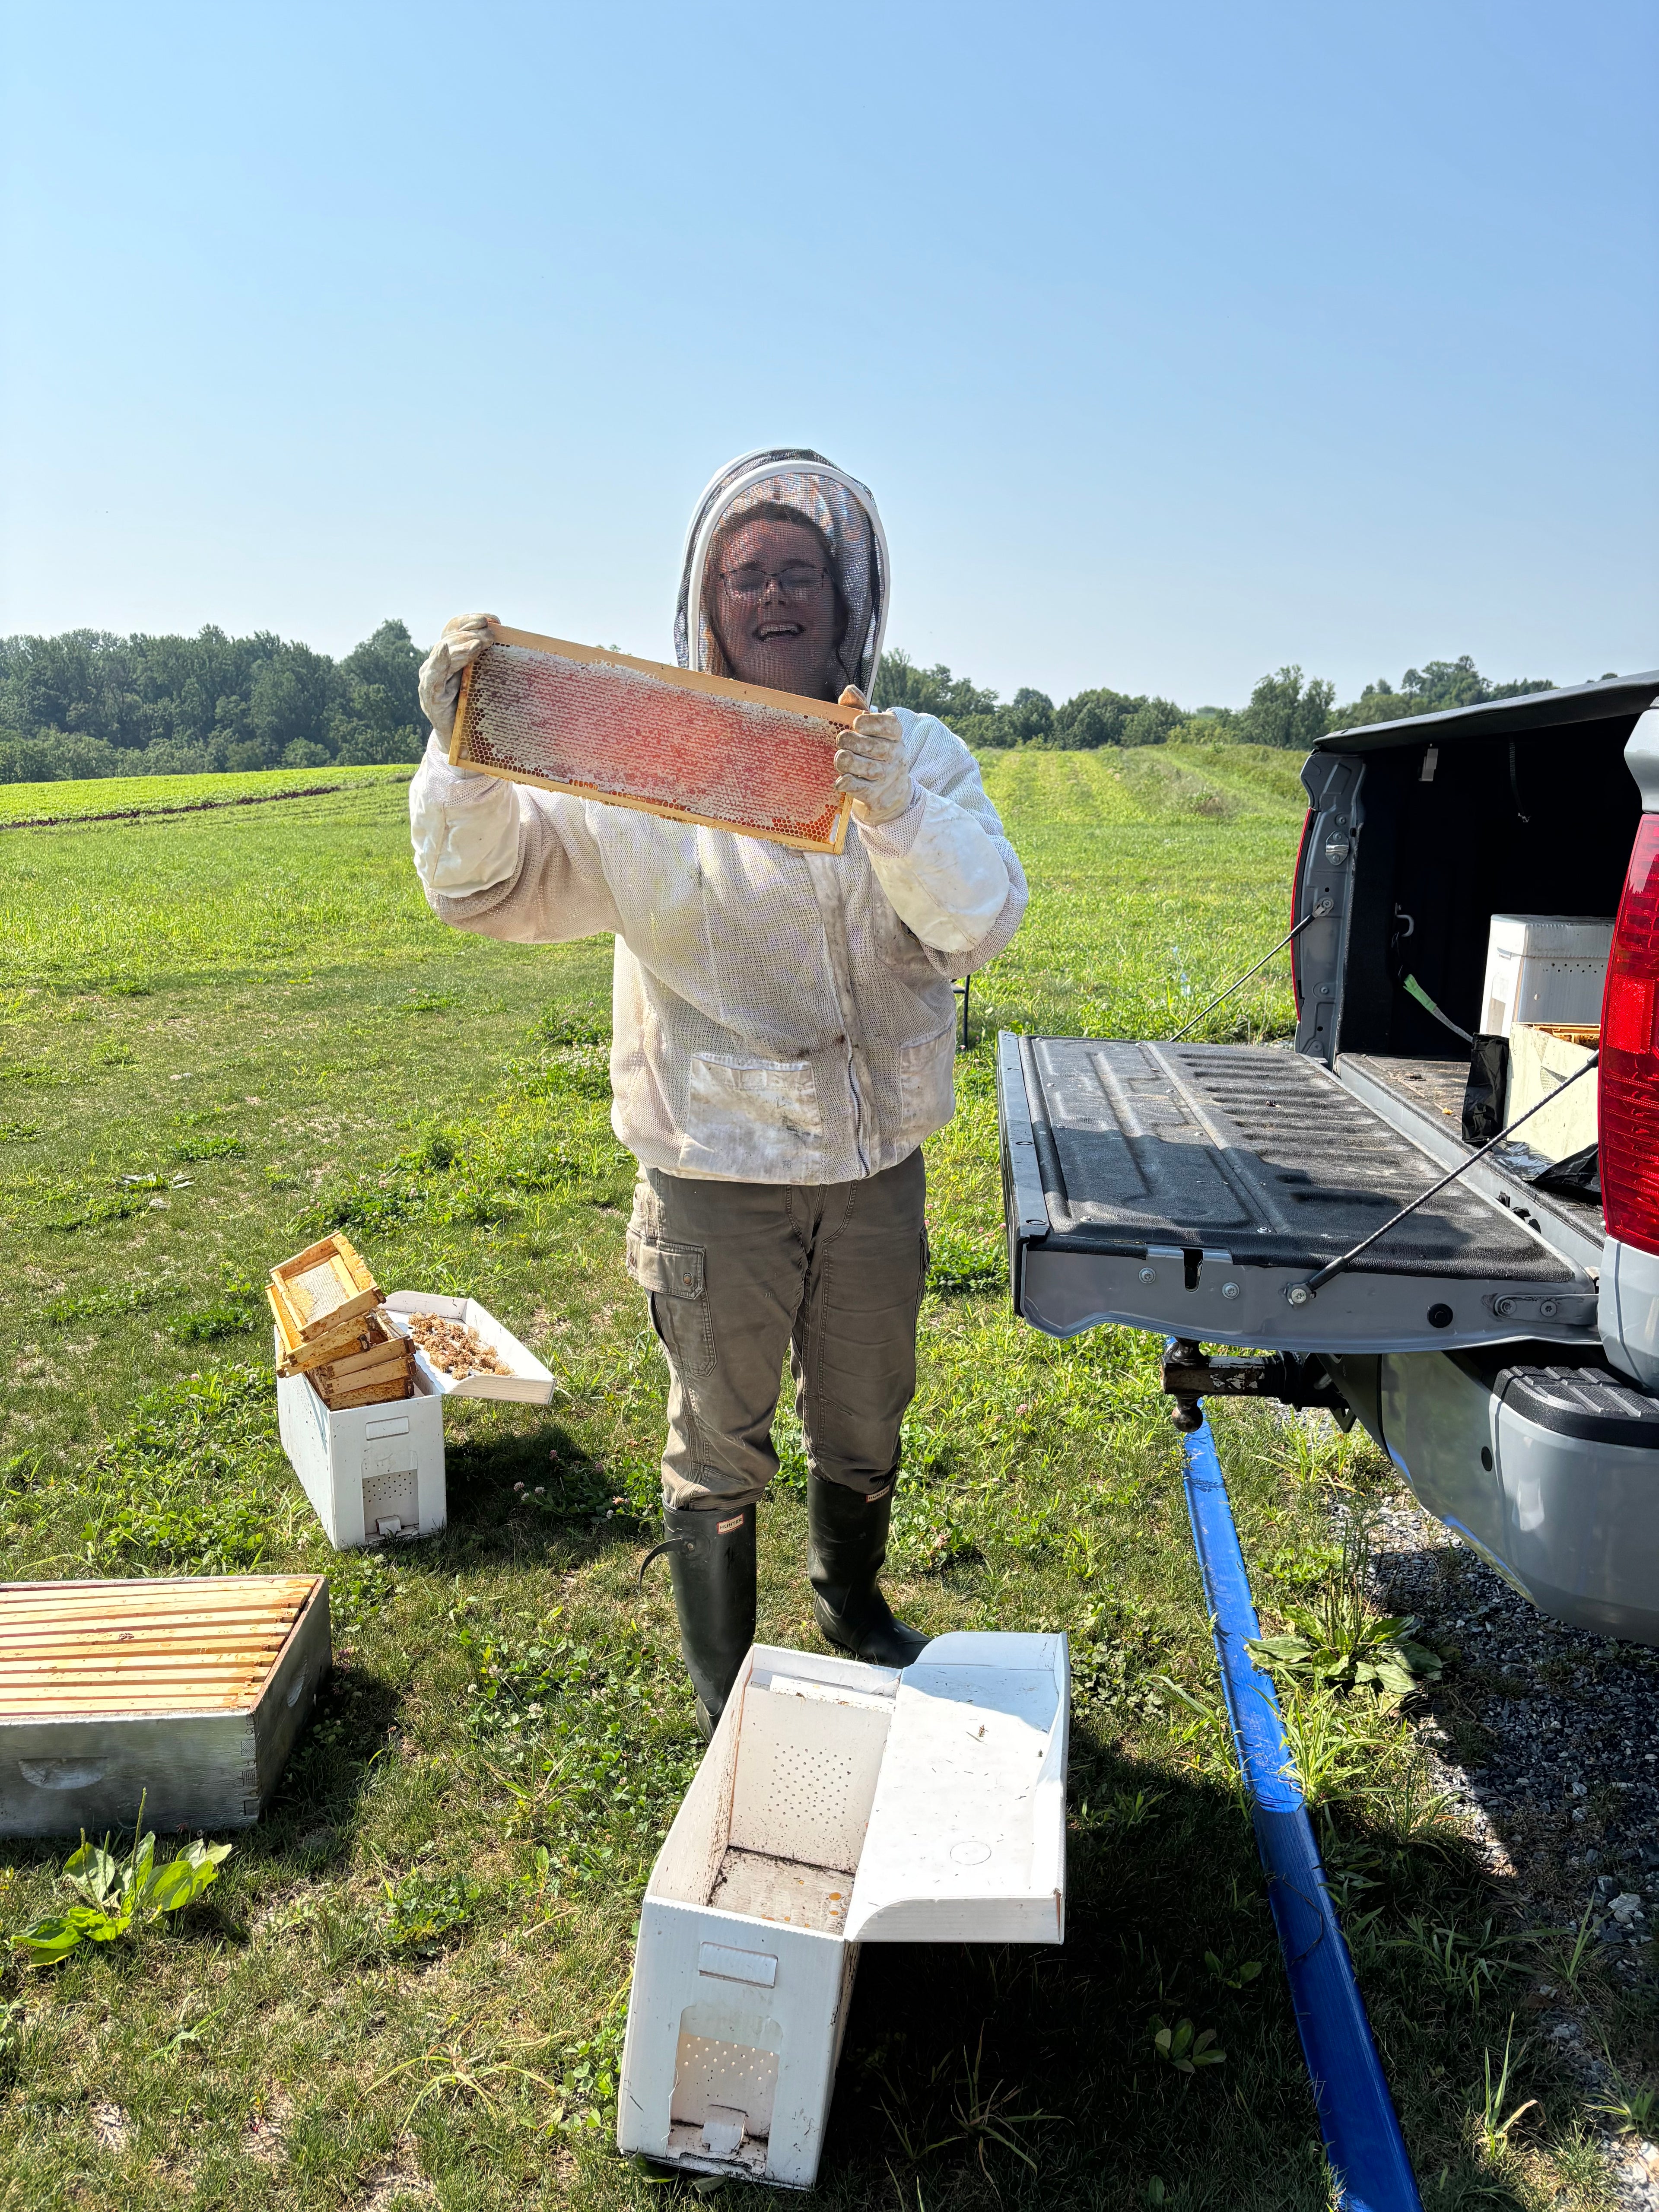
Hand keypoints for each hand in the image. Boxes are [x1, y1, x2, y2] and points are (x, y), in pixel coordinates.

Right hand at [419, 613, 498, 743]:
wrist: (459, 740)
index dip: (470, 621)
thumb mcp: (483, 681)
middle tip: (492, 635)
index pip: (454, 629)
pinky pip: (433, 677)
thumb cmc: (473, 709)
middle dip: (471, 634)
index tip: (493, 619)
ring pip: (443, 653)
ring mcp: (430, 679)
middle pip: (450, 639)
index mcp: (449, 657)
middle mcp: (437, 664)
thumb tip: (508, 641)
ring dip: (462, 646)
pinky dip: (439, 661)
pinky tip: (443, 649)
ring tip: (479, 644)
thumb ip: (488, 662)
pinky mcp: (430, 696)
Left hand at [833, 686, 913, 826]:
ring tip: (839, 758)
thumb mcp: (869, 728)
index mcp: (895, 734)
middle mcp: (895, 755)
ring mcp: (887, 777)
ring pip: (871, 769)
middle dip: (856, 742)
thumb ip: (858, 707)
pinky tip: (840, 780)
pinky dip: (850, 784)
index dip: (873, 723)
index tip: (856, 722)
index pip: (889, 725)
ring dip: (851, 762)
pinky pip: (864, 789)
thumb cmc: (873, 750)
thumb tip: (850, 691)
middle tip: (841, 739)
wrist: (889, 790)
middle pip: (877, 748)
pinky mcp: (877, 795)